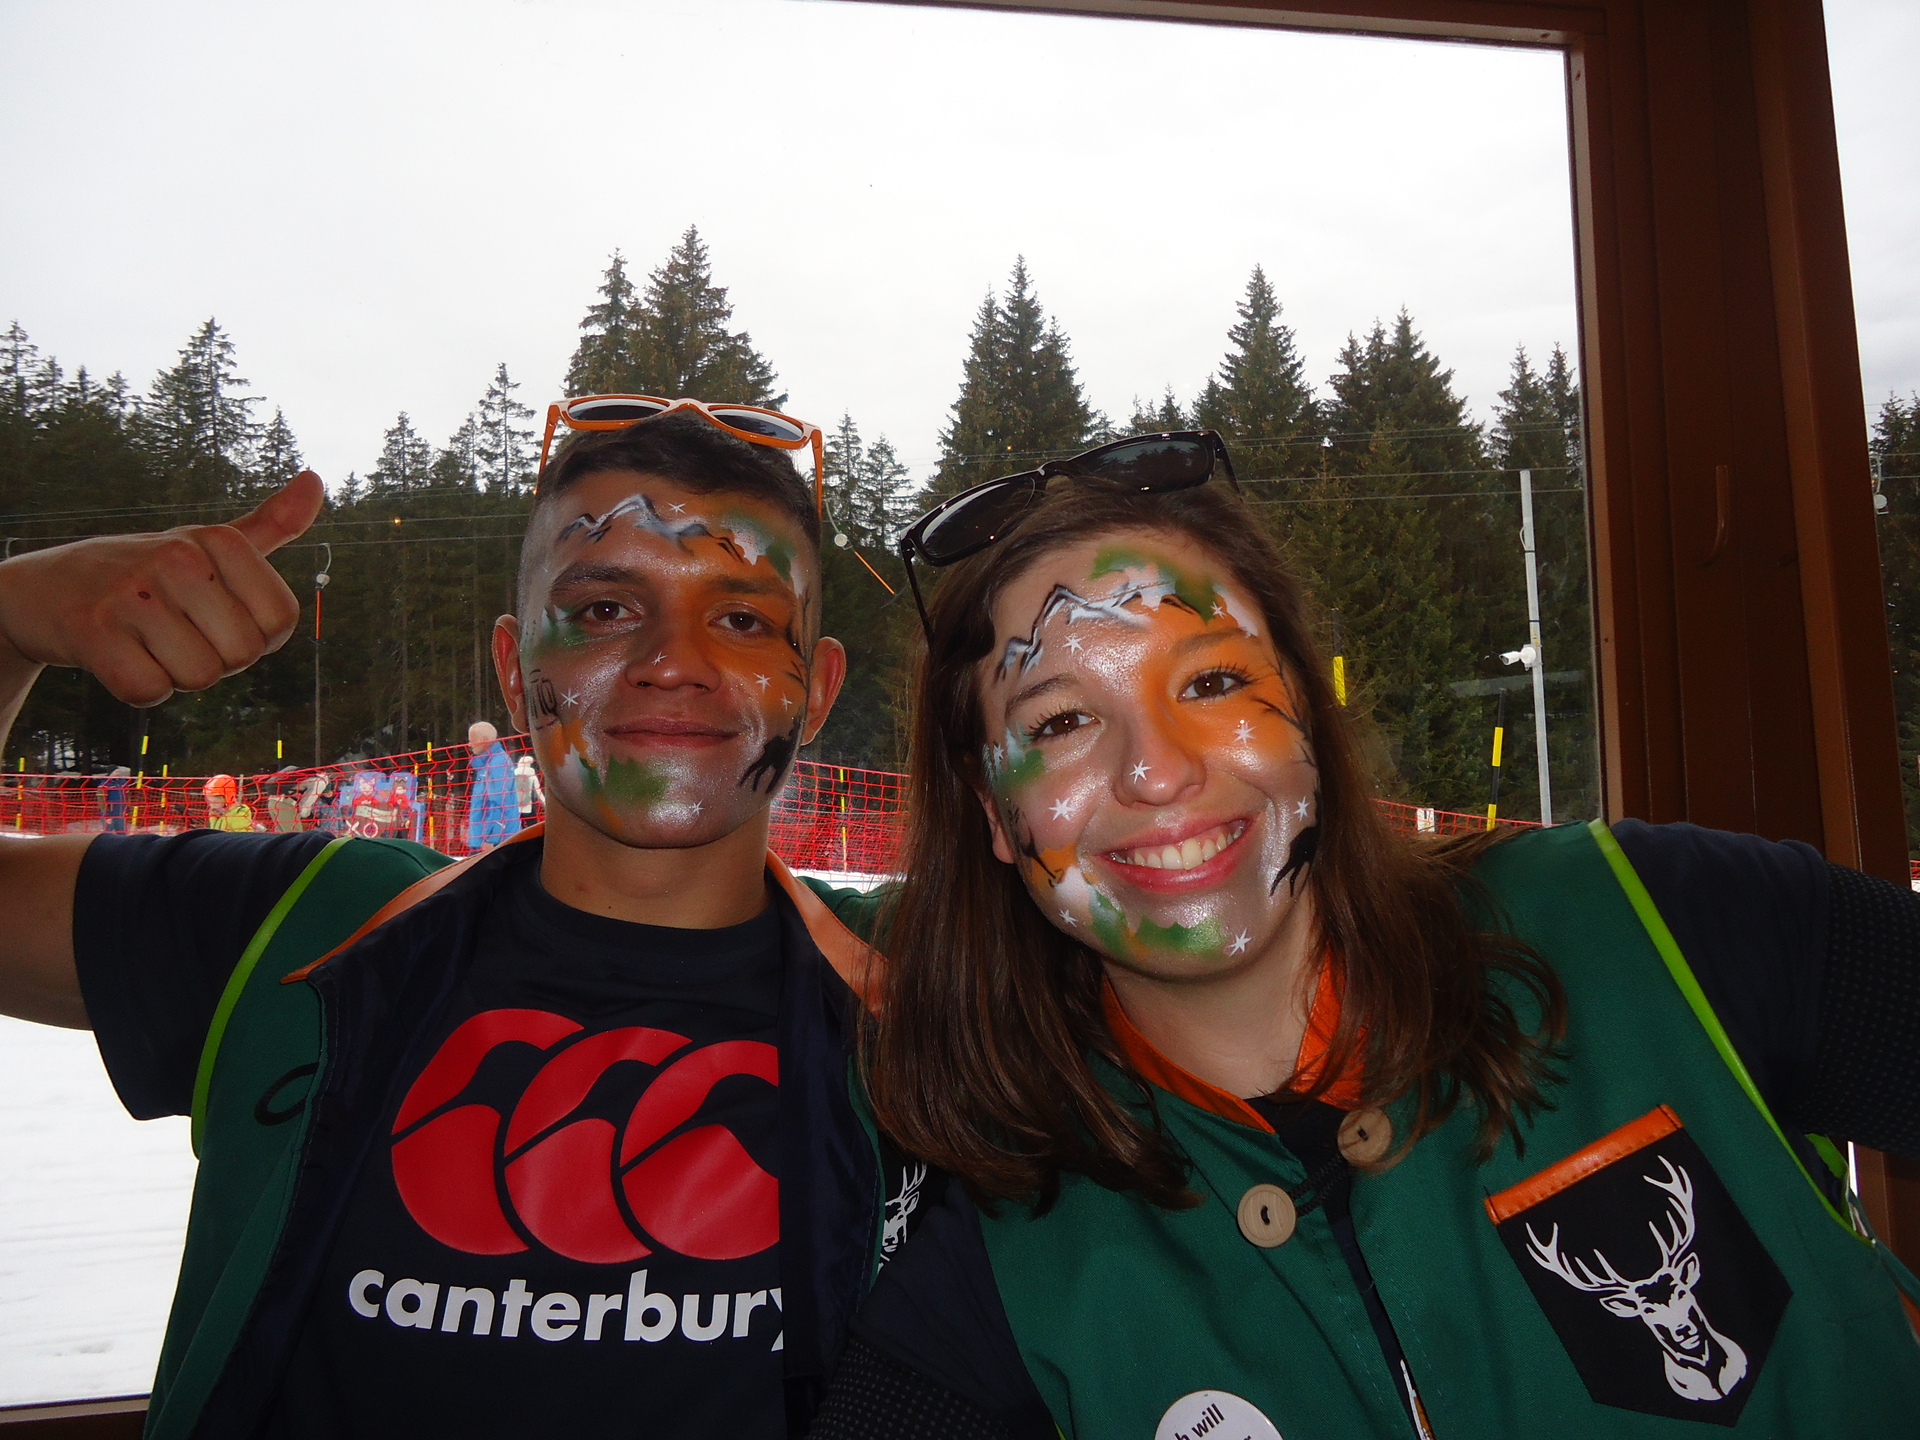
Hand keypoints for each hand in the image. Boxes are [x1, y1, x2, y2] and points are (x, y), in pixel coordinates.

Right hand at [0, 471, 325, 705]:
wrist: (44, 590)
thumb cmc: (145, 573)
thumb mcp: (208, 544)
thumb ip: (270, 524)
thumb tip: (316, 480)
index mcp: (216, 540)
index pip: (282, 619)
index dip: (255, 635)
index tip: (218, 616)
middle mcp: (178, 558)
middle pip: (243, 653)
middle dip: (216, 659)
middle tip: (176, 631)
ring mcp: (133, 593)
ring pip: (199, 677)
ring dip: (175, 674)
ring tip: (146, 640)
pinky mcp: (92, 632)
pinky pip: (148, 690)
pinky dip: (138, 687)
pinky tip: (120, 655)